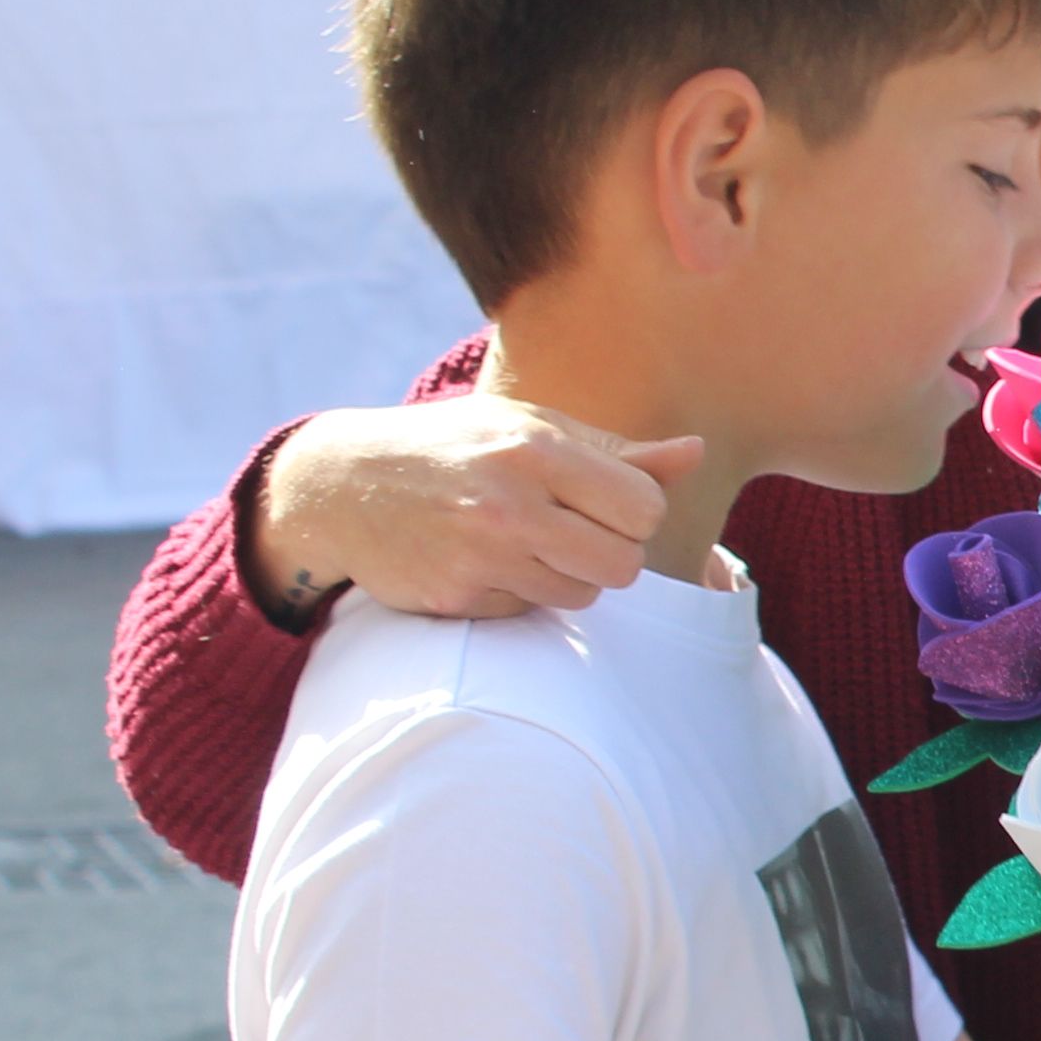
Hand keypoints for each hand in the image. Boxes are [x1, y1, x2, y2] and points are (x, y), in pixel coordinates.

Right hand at [247, 396, 701, 627]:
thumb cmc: (459, 448)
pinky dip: (520, 594)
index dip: (636, 511)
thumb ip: (616, 452)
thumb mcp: (531, 428)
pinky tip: (486, 562)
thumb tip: (696, 452)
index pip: (645, 508)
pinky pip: (529, 612)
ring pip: (582, 596)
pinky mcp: (455, 598)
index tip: (607, 502)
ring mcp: (479, 555)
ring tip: (527, 541)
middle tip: (576, 531)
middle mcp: (509, 504)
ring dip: (568, 576)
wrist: (344, 484)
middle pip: (623, 565)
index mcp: (536, 450)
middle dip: (612, 554)